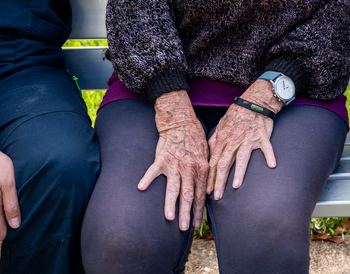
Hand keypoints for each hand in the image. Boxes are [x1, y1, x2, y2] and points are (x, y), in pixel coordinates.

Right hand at [139, 91, 209, 230]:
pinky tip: (141, 188)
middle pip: (188, 195)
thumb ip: (206, 172)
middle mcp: (189, 168)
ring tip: (169, 217)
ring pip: (173, 187)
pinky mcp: (162, 158)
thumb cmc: (195, 138)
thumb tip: (208, 190)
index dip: (198, 211)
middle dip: (186, 213)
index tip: (196, 225)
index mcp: (202, 169)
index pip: (200, 195)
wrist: (181, 122)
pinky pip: (153, 171)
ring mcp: (175, 164)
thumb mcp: (207, 155)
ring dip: (171, 204)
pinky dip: (147, 179)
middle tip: (184, 228)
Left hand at [207, 81, 280, 199]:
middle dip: (219, 180)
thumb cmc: (236, 115)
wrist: (253, 102)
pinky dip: (269, 155)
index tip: (207, 191)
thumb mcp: (221, 126)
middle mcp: (234, 140)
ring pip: (242, 157)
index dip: (210, 177)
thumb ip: (214, 141)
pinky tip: (272, 165)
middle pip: (224, 163)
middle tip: (217, 196)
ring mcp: (248, 139)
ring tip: (236, 186)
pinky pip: (266, 147)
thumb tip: (207, 156)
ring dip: (239, 172)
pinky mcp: (262, 136)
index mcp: (223, 139)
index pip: (214, 162)